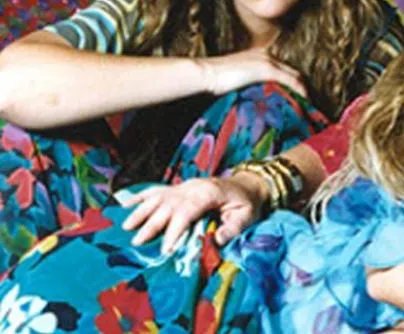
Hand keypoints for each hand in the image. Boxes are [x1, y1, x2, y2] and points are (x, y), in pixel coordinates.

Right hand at [121, 173, 267, 252]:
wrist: (247, 185)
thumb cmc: (246, 203)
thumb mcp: (246, 216)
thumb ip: (232, 228)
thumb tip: (215, 241)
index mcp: (208, 193)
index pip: (187, 212)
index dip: (175, 230)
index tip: (166, 249)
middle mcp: (192, 187)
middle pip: (167, 205)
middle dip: (152, 224)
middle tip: (137, 242)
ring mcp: (184, 186)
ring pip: (157, 197)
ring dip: (141, 211)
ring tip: (125, 226)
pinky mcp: (179, 187)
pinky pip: (156, 190)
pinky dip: (140, 196)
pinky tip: (124, 204)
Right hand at [197, 48, 307, 98]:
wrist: (204, 74)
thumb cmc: (213, 80)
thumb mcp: (235, 80)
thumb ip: (249, 84)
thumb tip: (255, 99)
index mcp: (260, 56)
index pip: (284, 69)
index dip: (293, 83)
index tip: (297, 97)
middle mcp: (267, 56)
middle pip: (293, 72)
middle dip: (301, 88)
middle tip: (307, 103)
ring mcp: (268, 61)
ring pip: (294, 76)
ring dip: (302, 91)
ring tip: (307, 105)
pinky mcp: (267, 69)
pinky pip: (290, 81)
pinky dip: (299, 91)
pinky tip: (304, 100)